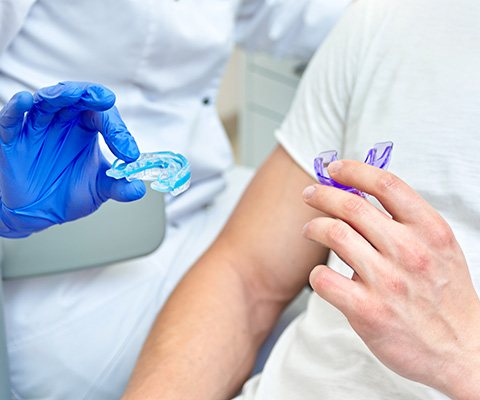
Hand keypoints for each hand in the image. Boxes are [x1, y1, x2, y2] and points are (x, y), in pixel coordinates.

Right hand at [0, 82, 145, 237]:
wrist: (39, 212)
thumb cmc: (68, 192)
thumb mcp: (99, 189)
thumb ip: (119, 187)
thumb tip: (138, 188)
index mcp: (86, 128)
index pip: (103, 117)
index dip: (118, 131)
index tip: (130, 154)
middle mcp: (63, 123)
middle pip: (75, 98)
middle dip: (89, 95)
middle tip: (105, 99)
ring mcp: (37, 129)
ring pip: (45, 102)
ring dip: (58, 96)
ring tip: (71, 94)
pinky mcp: (12, 140)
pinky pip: (11, 120)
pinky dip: (16, 109)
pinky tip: (25, 100)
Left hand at [302, 160, 479, 398]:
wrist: (462, 351)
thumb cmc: (445, 296)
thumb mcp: (439, 248)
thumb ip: (406, 221)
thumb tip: (361, 193)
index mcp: (430, 230)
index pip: (386, 184)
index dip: (353, 170)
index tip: (334, 169)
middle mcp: (409, 251)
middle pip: (352, 206)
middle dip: (322, 194)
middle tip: (309, 195)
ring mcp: (388, 281)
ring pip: (333, 234)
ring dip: (313, 227)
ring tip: (310, 229)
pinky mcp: (367, 311)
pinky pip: (324, 279)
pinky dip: (315, 273)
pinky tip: (320, 275)